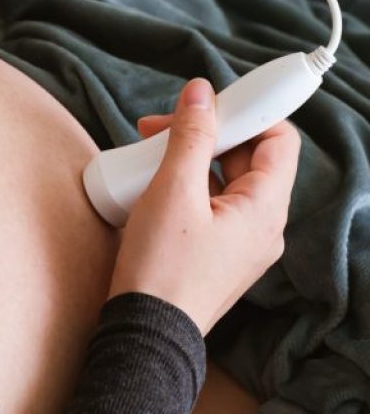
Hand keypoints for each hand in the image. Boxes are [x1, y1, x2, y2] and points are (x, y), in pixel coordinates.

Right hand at [106, 78, 300, 334]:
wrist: (146, 332)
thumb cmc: (162, 264)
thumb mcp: (173, 189)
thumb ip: (191, 135)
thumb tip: (201, 93)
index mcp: (265, 208)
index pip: (279, 140)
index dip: (249, 111)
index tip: (209, 99)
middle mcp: (262, 224)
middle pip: (247, 156)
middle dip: (205, 131)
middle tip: (160, 126)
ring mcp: (239, 240)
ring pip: (223, 177)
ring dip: (188, 155)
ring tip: (147, 152)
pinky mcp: (215, 250)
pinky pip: (209, 201)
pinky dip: (183, 182)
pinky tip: (150, 181)